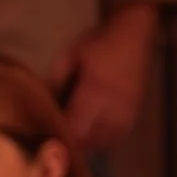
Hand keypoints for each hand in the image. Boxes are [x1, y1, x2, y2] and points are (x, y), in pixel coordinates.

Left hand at [54, 10, 154, 152]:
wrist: (134, 33)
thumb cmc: (98, 43)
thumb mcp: (69, 56)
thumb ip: (55, 82)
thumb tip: (41, 107)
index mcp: (94, 91)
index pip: (74, 127)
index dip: (58, 136)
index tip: (44, 136)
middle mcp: (113, 107)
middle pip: (87, 141)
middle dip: (70, 142)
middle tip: (55, 138)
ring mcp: (126, 113)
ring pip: (101, 143)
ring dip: (86, 143)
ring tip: (72, 135)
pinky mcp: (135, 114)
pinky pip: (115, 139)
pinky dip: (101, 140)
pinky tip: (91, 132)